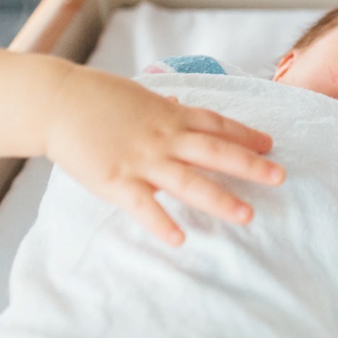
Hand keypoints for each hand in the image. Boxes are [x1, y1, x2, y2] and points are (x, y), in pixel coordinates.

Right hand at [43, 65, 284, 245]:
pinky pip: (144, 206)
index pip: (218, 125)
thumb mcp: (140, 97)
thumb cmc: (98, 98)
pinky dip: (162, 223)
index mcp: (172, 115)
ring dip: (220, 200)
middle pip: (216, 152)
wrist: (57, 102)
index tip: (271, 145)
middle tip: (280, 177)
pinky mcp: (117, 181)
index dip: (246, 135)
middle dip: (251, 166)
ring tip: (248, 216)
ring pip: (190, 182)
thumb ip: (163, 108)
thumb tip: (180, 105)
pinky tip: (181, 239)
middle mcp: (165, 138)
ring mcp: (143, 160)